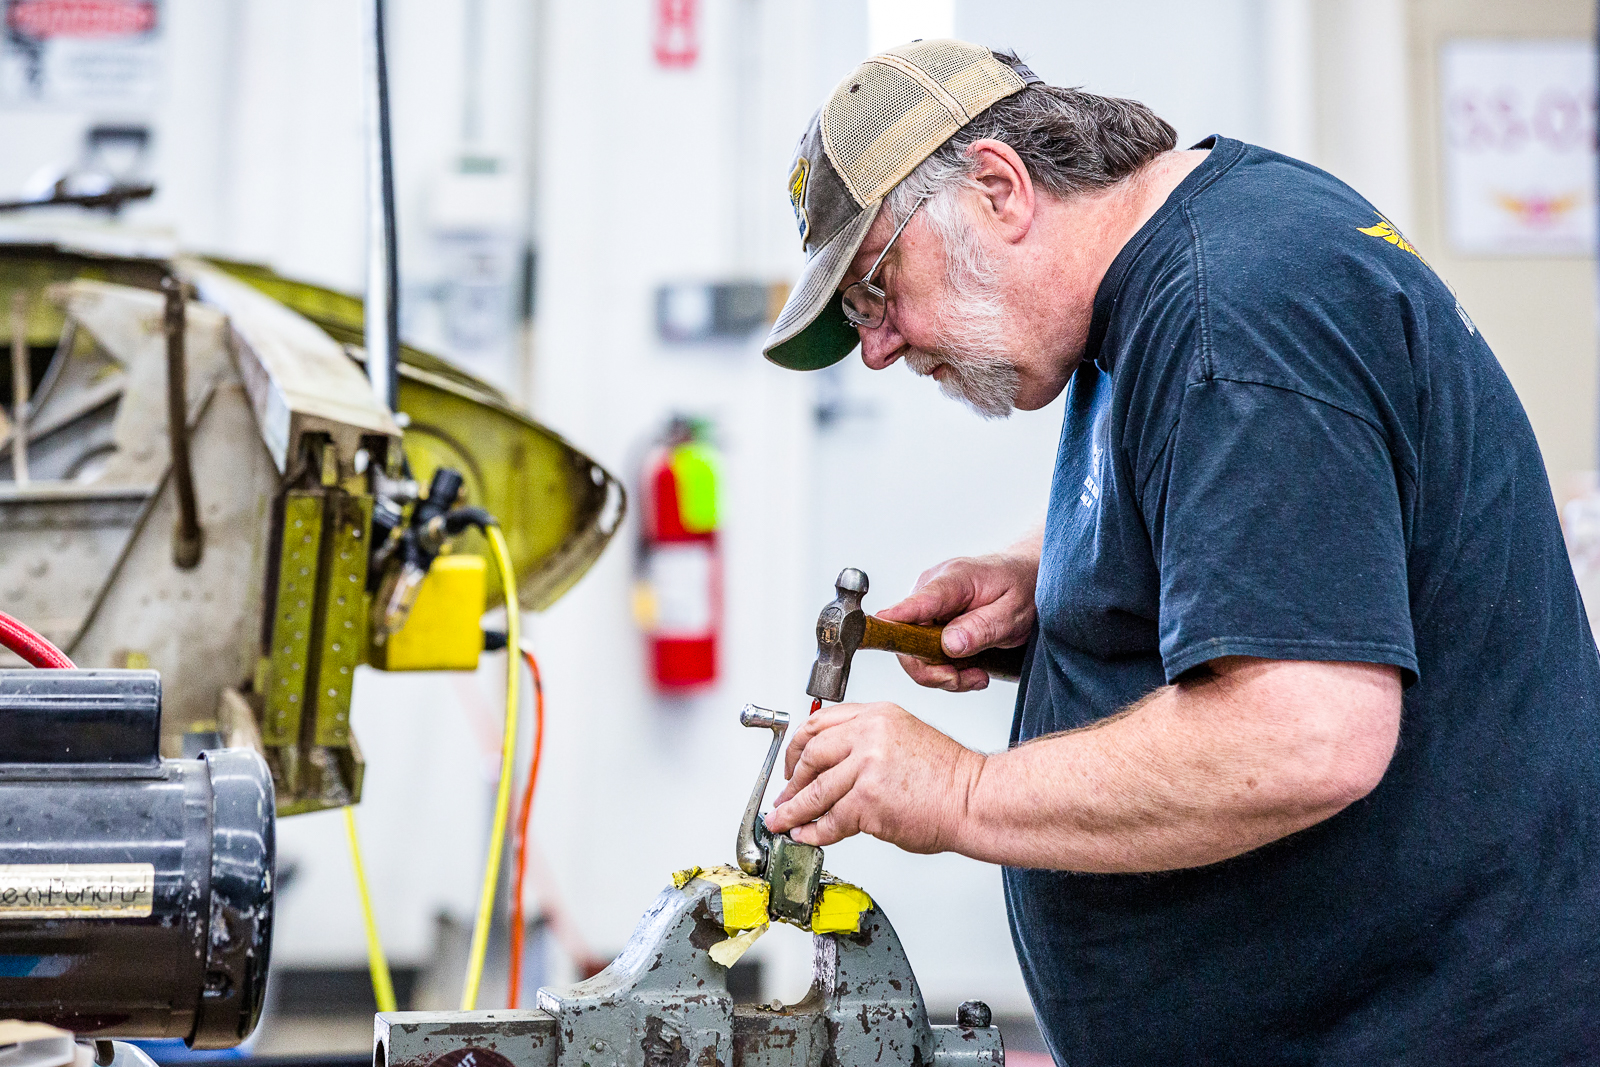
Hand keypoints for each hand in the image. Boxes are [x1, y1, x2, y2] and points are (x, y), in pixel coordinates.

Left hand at [763, 701, 982, 851]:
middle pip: (811, 755)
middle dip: (791, 781)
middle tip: (783, 797)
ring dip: (793, 811)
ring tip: (783, 821)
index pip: (820, 723)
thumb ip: (866, 743)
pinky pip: (830, 821)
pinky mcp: (867, 802)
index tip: (790, 764)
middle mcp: (869, 735)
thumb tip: (831, 768)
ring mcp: (866, 768)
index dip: (797, 746)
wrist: (974, 799)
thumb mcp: (904, 737)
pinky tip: (807, 836)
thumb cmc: (947, 776)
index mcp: (876, 715)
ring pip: (815, 791)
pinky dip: (814, 833)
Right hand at [878, 548, 1037, 691]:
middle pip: (907, 638)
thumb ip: (982, 627)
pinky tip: (972, 670)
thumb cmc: (1023, 586)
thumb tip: (948, 644)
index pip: (915, 604)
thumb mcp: (1013, 611)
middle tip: (965, 679)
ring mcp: (928, 606)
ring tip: (976, 676)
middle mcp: (931, 590)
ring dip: (944, 674)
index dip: (894, 623)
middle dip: (933, 670)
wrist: (1027, 577)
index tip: (877, 634)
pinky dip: (946, 670)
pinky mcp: (930, 621)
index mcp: (952, 580)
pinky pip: (925, 653)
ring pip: (914, 652)